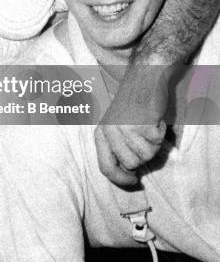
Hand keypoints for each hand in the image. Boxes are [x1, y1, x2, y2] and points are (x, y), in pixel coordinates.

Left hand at [95, 65, 167, 185]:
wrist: (142, 80)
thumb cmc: (131, 106)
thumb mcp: (114, 126)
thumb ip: (116, 148)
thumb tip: (126, 174)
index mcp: (101, 134)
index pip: (105, 167)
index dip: (120, 179)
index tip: (133, 181)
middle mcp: (110, 132)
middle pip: (131, 164)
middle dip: (143, 155)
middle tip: (144, 137)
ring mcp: (126, 128)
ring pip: (146, 156)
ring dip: (153, 144)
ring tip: (148, 126)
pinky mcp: (142, 124)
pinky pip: (157, 142)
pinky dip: (160, 133)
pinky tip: (154, 120)